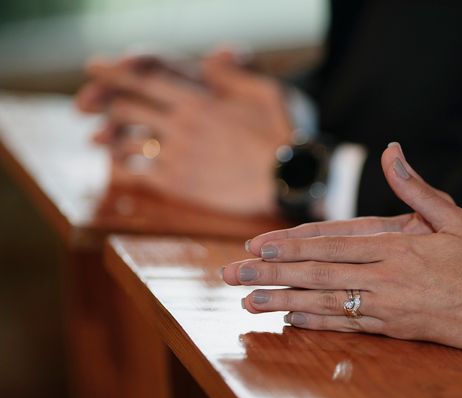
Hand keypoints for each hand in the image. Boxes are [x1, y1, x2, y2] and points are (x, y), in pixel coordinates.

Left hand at [76, 50, 291, 214]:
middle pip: (128, 108)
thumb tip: (208, 59)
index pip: (144, 80)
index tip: (93, 66)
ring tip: (95, 138)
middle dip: (100, 101)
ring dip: (107, 137)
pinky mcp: (180, 185)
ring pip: (127, 143)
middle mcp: (182, 126)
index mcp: (199, 100)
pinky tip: (120, 165)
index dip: (114, 71)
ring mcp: (178, 156)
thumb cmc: (284, 134)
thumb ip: (232, 74)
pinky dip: (125, 166)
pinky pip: (140, 172)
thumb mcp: (265, 91)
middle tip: (84, 102)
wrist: (289, 180)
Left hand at [222, 143, 461, 354]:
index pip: (333, 245)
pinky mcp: (390, 329)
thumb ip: (417, 188)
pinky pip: (347, 326)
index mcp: (397, 248)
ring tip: (247, 302)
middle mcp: (385, 279)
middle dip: (271, 275)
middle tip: (232, 274)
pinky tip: (289, 321)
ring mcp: (385, 308)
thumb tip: (392, 149)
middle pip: (318, 274)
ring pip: (325, 303)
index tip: (258, 246)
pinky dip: (316, 323)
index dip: (293, 246)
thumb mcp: (454, 218)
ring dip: (282, 302)